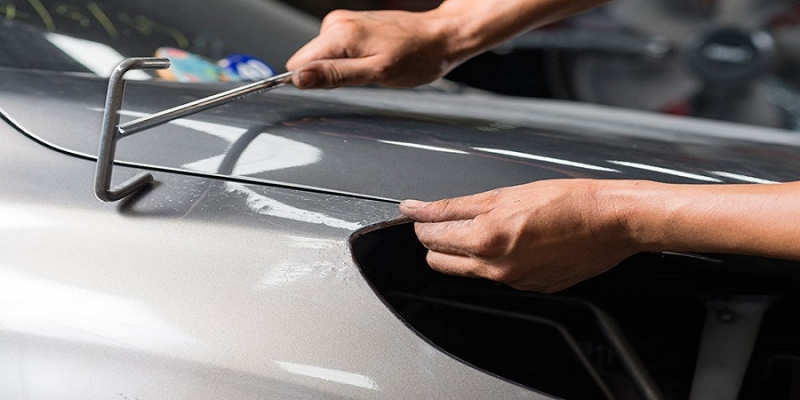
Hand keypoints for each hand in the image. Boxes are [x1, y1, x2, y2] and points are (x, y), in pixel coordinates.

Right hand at [286, 9, 457, 88]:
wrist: (440, 37)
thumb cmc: (416, 57)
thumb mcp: (376, 74)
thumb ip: (335, 75)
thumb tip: (299, 79)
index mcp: (339, 34)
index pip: (297, 65)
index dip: (313, 82)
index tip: (340, 84)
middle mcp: (336, 23)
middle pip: (308, 60)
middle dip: (329, 75)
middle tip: (363, 75)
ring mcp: (344, 21)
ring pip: (322, 56)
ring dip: (343, 68)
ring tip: (372, 65)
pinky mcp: (351, 24)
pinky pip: (335, 50)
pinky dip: (351, 59)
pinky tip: (373, 57)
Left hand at [399, 180, 637, 292]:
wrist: (610, 222)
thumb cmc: (567, 201)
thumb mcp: (504, 193)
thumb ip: (454, 205)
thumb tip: (418, 208)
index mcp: (486, 238)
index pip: (430, 236)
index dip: (422, 221)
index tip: (419, 212)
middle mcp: (495, 267)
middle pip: (439, 260)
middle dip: (435, 239)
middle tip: (448, 220)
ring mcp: (512, 281)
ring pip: (465, 271)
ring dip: (462, 251)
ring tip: (483, 227)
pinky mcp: (529, 288)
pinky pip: (495, 278)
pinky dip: (492, 261)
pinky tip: (511, 241)